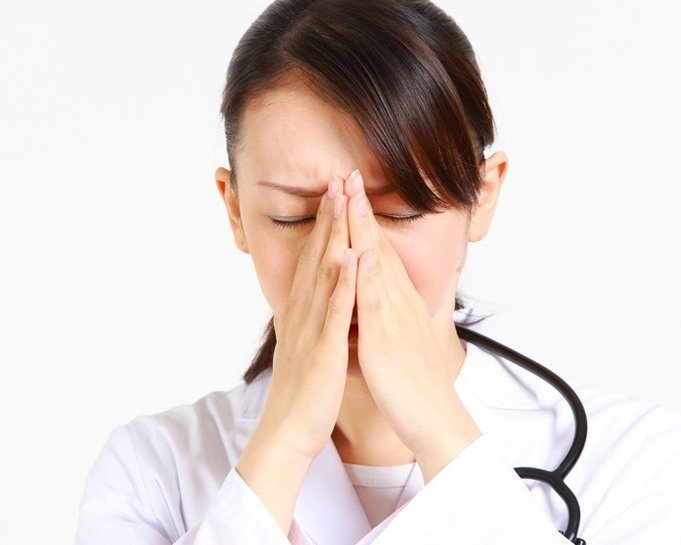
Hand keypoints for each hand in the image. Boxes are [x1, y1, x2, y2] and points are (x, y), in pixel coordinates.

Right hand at [237, 177, 355, 533]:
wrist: (288, 430)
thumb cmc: (302, 389)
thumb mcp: (304, 343)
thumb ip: (309, 317)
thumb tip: (312, 298)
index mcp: (301, 310)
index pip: (313, 258)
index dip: (324, 224)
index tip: (334, 193)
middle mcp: (303, 311)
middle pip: (317, 255)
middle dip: (329, 216)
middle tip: (338, 178)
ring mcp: (312, 328)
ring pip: (325, 273)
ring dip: (335, 235)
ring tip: (345, 199)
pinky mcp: (324, 349)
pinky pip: (337, 311)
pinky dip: (347, 282)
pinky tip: (356, 255)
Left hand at [343, 169, 481, 481]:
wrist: (434, 416)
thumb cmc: (415, 383)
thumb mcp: (399, 339)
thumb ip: (387, 315)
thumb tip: (374, 302)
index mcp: (396, 301)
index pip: (377, 252)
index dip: (363, 221)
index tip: (350, 194)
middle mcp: (398, 300)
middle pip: (377, 246)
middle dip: (361, 210)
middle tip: (349, 175)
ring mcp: (394, 316)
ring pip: (377, 263)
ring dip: (363, 227)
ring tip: (351, 193)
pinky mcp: (388, 338)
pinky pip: (377, 302)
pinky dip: (369, 274)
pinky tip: (362, 250)